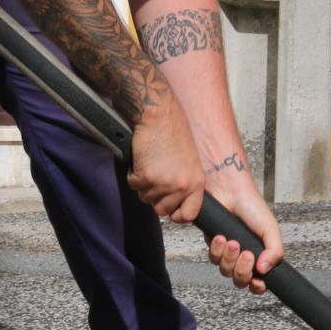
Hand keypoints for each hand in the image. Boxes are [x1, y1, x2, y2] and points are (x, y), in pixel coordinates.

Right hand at [126, 102, 204, 222]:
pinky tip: (141, 159)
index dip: (177, 214)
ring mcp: (164, 183)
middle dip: (155, 196)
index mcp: (197, 182)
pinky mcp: (146, 176)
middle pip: (162, 210)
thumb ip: (185, 182)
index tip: (171, 209)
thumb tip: (176, 199)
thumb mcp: (190, 160)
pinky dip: (133, 174)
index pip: (189, 214)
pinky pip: (134, 185)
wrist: (158, 114)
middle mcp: (182, 185)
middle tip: (155, 176)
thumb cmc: (173, 130)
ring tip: (150, 163)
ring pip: (145, 198)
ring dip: (144, 184)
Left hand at [207, 187, 284, 295]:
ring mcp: (228, 253)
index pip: (259, 282)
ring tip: (232, 242)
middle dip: (242, 271)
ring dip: (229, 259)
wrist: (230, 191)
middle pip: (241, 281)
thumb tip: (265, 270)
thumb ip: (275, 251)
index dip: (257, 287)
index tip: (257, 282)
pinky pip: (213, 258)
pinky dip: (217, 250)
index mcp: (260, 256)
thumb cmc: (252, 207)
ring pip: (225, 271)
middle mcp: (244, 257)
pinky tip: (221, 237)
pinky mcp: (214, 246)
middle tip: (246, 254)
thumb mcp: (270, 229)